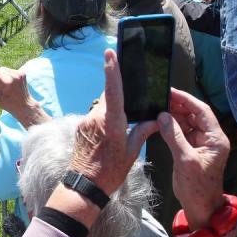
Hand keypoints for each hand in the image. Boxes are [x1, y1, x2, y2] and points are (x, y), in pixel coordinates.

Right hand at [0, 53, 48, 128]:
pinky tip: (10, 83)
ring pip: (3, 69)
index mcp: (5, 83)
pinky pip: (9, 70)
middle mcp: (13, 76)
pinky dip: (6, 75)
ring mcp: (19, 73)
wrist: (25, 106)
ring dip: (1, 74)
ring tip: (5, 85)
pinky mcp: (22, 72)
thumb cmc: (8, 104)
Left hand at [67, 50, 157, 195]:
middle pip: (108, 96)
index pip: (112, 90)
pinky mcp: (81, 127)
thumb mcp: (131, 152)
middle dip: (119, 95)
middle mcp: (96, 118)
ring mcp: (86, 122)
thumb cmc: (110, 170)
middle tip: (129, 104)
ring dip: (111, 111)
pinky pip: (95, 116)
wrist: (85, 184)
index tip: (110, 53)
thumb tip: (155, 119)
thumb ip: (142, 131)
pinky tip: (108, 135)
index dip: (112, 69)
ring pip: (102, 107)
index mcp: (111, 122)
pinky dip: (103, 119)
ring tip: (119, 130)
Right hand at [157, 89, 230, 229]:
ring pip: (187, 121)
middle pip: (195, 114)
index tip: (170, 91)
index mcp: (216, 139)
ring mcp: (201, 143)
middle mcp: (210, 138)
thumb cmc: (197, 187)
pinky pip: (181, 131)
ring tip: (157, 107)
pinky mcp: (191, 149)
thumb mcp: (185, 161)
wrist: (201, 207)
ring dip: (173, 115)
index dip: (187, 100)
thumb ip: (174, 136)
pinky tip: (159, 121)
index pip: (202, 111)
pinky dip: (171, 125)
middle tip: (160, 98)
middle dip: (178, 105)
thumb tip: (162, 116)